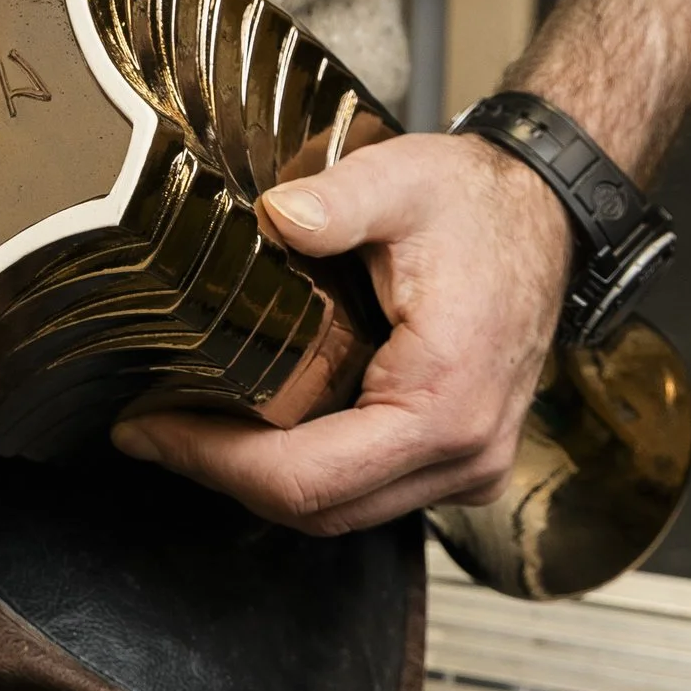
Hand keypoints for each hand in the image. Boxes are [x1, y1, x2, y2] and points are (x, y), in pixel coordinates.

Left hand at [112, 130, 575, 536]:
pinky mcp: (457, 459)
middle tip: (149, 430)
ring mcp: (467, 466)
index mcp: (444, 402)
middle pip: (318, 509)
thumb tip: (272, 216)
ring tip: (186, 426)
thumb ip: (337, 200)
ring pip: (341, 510)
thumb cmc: (477, 203)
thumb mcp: (402, 180)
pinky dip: (305, 469)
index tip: (146, 430)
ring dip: (259, 480)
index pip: (307, 476)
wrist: (545, 214)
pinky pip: (367, 490)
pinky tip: (254, 424)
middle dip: (222, 474)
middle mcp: (463, 454)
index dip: (213, 461)